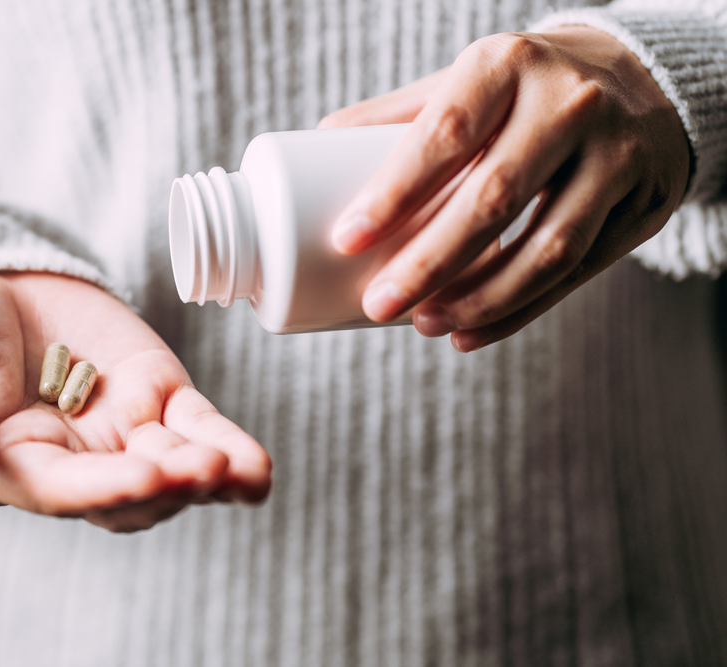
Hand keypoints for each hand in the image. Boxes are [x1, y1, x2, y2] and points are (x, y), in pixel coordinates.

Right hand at [0, 272, 271, 531]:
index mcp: (15, 464)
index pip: (63, 489)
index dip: (104, 488)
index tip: (144, 477)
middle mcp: (76, 461)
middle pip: (128, 493)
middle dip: (168, 486)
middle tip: (204, 469)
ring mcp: (123, 432)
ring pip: (172, 469)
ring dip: (207, 476)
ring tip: (237, 469)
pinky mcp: (160, 397)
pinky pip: (199, 430)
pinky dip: (230, 449)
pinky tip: (255, 469)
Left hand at [321, 27, 689, 350]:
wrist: (642, 77)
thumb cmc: (524, 87)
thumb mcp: (467, 80)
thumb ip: (399, 114)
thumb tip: (314, 141)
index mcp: (507, 64)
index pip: (443, 133)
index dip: (393, 193)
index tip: (346, 240)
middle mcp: (570, 103)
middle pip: (493, 199)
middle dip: (429, 264)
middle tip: (379, 304)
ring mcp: (616, 154)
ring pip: (546, 247)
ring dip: (479, 299)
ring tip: (425, 324)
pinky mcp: (642, 205)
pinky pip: (578, 273)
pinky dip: (520, 312)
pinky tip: (472, 333)